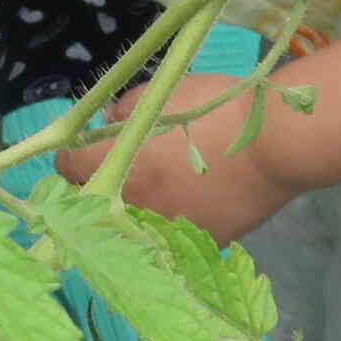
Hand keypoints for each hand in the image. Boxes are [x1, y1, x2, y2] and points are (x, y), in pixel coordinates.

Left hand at [50, 74, 309, 241]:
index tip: (92, 148)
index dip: (76, 154)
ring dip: (139, 206)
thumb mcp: (157, 94)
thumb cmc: (213, 109)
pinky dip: (176, 219)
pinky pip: (171, 234)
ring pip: (131, 223)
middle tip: (130, 166)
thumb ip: (119, 113)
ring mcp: (163, 232)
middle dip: (102, 184)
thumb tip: (105, 127)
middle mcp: (129, 208)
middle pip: (93, 201)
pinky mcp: (197, 245)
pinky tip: (196, 198)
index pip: (65, 168)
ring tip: (167, 182)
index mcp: (114, 167)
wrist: (275, 144)